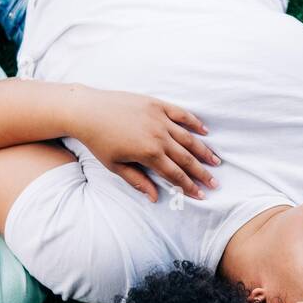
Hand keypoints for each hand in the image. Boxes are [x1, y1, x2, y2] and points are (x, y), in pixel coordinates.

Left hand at [76, 90, 219, 201]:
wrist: (87, 111)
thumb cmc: (98, 141)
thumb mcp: (115, 166)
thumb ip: (138, 181)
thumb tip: (155, 198)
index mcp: (149, 154)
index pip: (175, 174)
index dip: (189, 187)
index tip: (201, 195)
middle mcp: (159, 136)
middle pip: (186, 158)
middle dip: (202, 173)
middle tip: (215, 183)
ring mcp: (159, 119)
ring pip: (188, 138)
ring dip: (203, 151)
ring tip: (216, 161)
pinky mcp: (156, 104)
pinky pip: (180, 114)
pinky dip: (194, 122)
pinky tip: (204, 131)